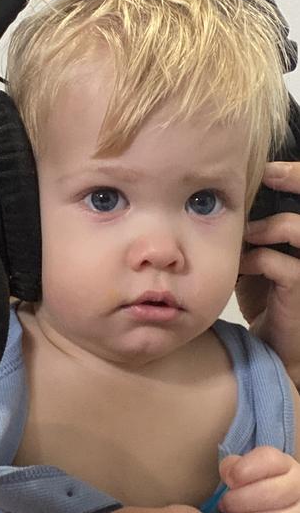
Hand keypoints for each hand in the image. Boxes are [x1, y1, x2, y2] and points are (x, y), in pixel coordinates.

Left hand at [215, 446, 299, 512]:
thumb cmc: (258, 490)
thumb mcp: (246, 473)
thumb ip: (233, 467)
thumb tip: (228, 475)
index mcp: (286, 466)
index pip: (270, 460)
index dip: (247, 469)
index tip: (229, 481)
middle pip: (272, 494)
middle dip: (239, 503)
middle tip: (222, 508)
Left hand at [237, 161, 299, 385]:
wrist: (273, 345)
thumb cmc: (265, 298)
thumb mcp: (256, 259)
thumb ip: (251, 234)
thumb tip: (221, 202)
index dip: (296, 176)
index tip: (270, 167)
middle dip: (295, 180)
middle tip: (270, 173)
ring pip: (296, 228)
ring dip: (267, 225)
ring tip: (247, 233)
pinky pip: (282, 264)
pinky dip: (257, 259)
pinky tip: (243, 266)